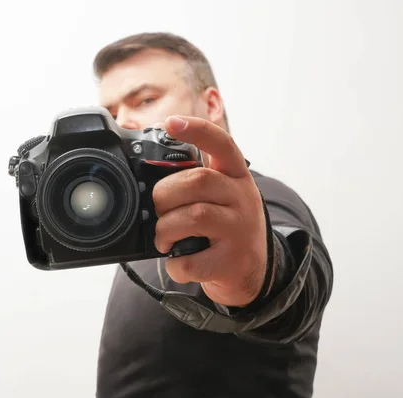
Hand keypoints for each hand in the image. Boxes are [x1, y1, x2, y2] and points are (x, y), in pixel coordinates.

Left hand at [152, 116, 269, 306]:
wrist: (253, 270)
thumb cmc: (225, 225)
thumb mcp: (221, 195)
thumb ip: (194, 179)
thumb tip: (149, 167)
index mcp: (236, 176)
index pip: (222, 144)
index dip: (197, 130)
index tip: (170, 122)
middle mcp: (242, 198)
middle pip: (198, 180)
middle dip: (165, 194)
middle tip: (157, 209)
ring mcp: (239, 230)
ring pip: (194, 216)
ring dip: (165, 228)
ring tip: (162, 238)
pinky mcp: (232, 261)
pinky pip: (192, 259)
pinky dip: (174, 263)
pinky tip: (176, 259)